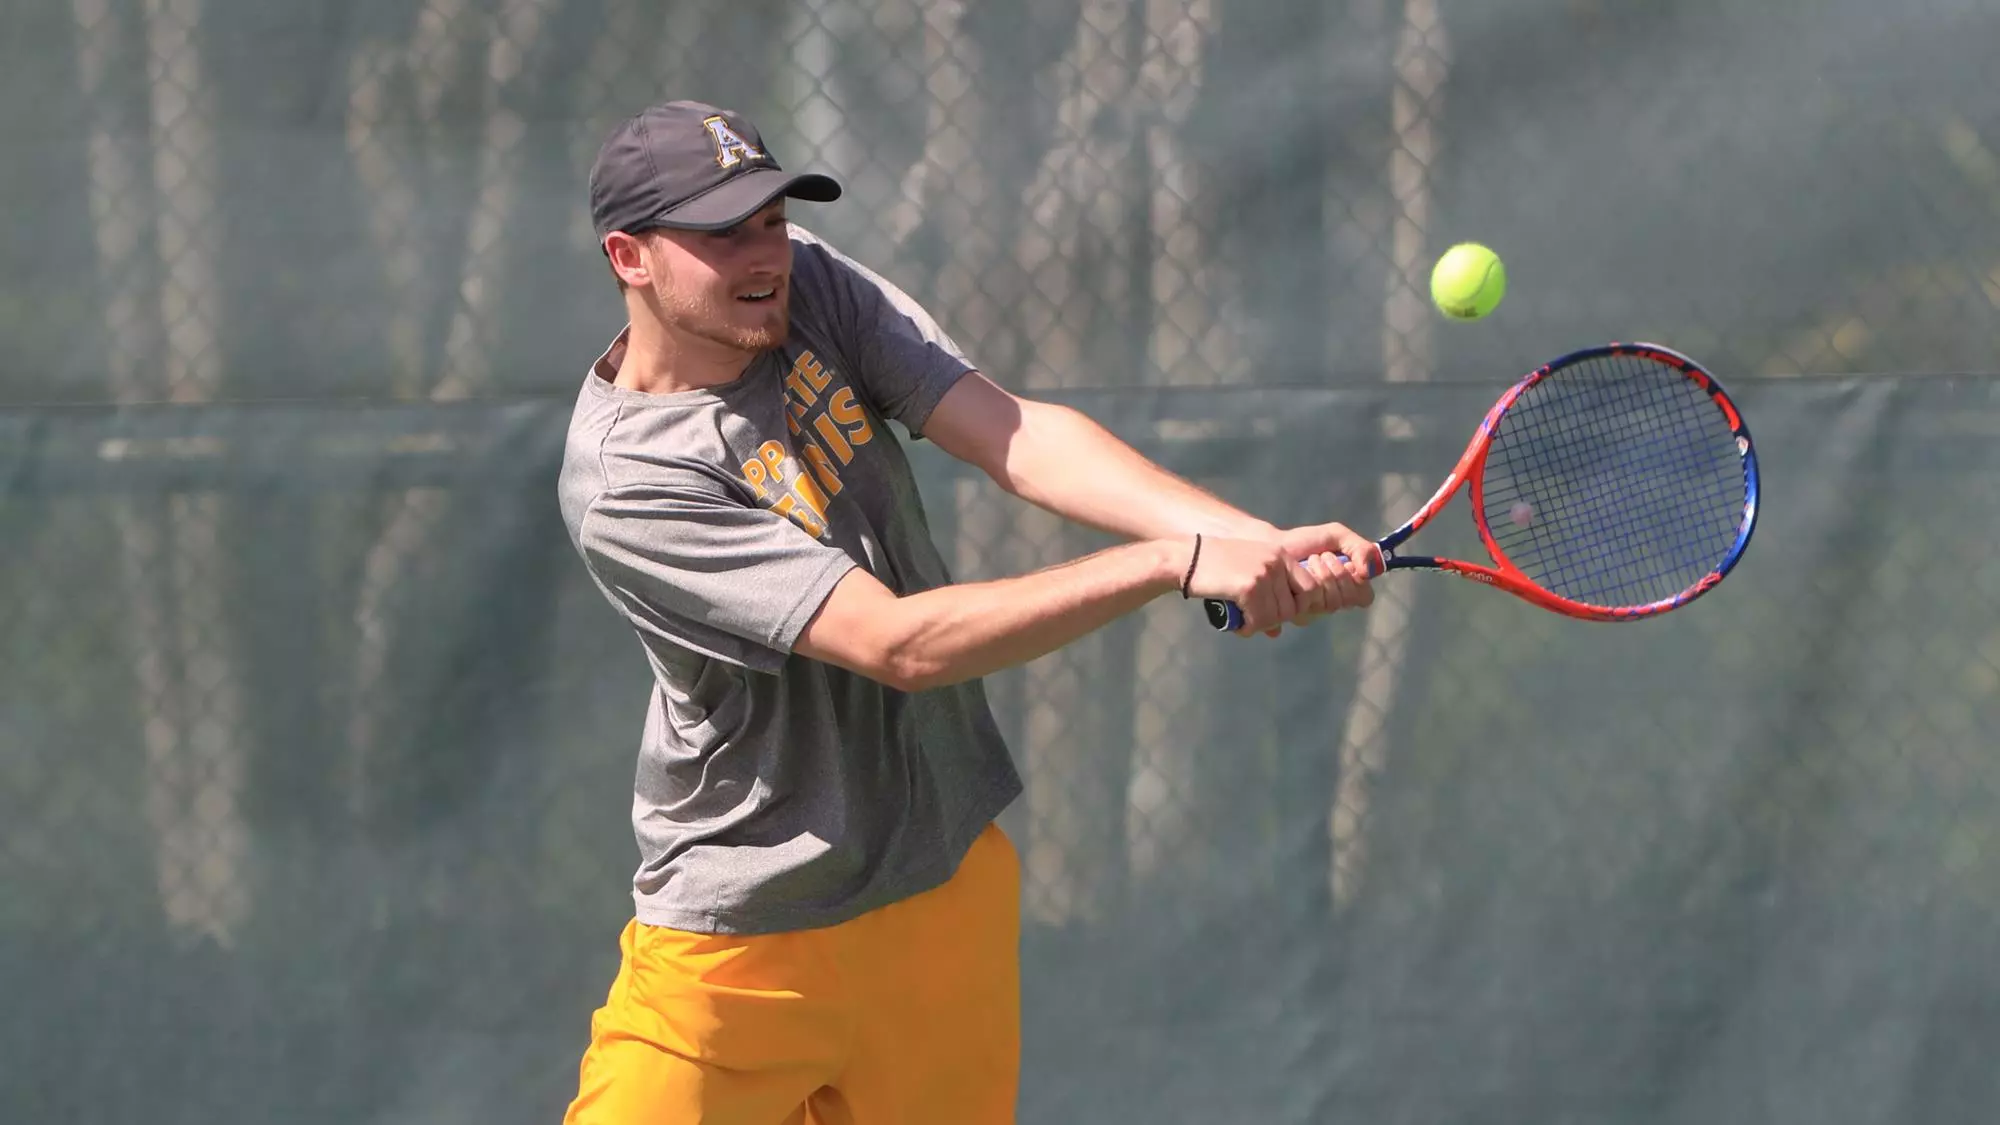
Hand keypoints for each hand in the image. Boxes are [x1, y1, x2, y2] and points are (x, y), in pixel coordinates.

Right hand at [1178, 535, 1301, 636]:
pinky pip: (1259, 620)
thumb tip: (1278, 631)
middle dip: (1276, 619)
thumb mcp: (1247, 568)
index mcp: (1281, 555)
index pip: (1311, 588)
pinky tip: (1237, 624)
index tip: (1277, 612)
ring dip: (1260, 625)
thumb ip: (1267, 592)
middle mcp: (1277, 562)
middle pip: (1294, 607)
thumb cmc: (1213, 566)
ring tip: (1244, 623)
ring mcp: (1264, 574)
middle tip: (1256, 620)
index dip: (1298, 606)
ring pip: (1277, 617)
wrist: (1185, 558)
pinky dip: (1248, 628)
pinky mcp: (1249, 588)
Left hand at [1269, 522, 1379, 630]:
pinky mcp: (1296, 612)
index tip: (1344, 561)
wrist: (1272, 544)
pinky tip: (1297, 573)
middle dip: (1336, 573)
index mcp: (1345, 586)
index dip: (1356, 581)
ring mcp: (1315, 609)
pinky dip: (1308, 583)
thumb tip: (1370, 572)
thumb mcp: (1337, 536)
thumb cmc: (1303, 542)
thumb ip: (1361, 548)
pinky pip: (1313, 605)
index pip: (1365, 597)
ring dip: (1322, 575)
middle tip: (1321, 556)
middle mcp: (1332, 601)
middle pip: (1348, 600)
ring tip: (1309, 561)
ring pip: (1332, 603)